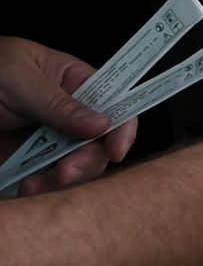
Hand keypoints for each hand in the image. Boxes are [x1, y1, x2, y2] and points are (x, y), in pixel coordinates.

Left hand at [0, 37, 137, 194]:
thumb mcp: (17, 77)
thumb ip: (58, 102)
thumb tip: (101, 123)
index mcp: (75, 81)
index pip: (116, 102)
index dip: (123, 127)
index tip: (116, 150)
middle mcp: (72, 112)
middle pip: (102, 142)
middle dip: (88, 161)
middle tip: (67, 172)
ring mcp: (54, 138)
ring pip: (81, 165)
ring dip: (65, 179)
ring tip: (38, 183)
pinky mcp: (34, 160)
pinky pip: (53, 179)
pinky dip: (44, 187)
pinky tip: (27, 186)